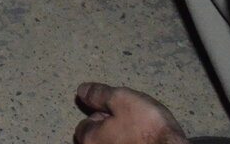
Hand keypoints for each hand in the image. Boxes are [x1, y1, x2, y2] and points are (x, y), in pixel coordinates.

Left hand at [73, 82, 187, 143]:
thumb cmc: (147, 127)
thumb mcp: (121, 99)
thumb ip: (99, 94)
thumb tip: (82, 91)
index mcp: (90, 139)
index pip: (83, 125)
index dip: (99, 113)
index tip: (116, 110)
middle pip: (98, 136)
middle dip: (110, 126)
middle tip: (131, 119)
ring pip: (114, 142)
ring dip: (123, 135)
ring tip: (142, 129)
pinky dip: (133, 142)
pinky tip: (147, 140)